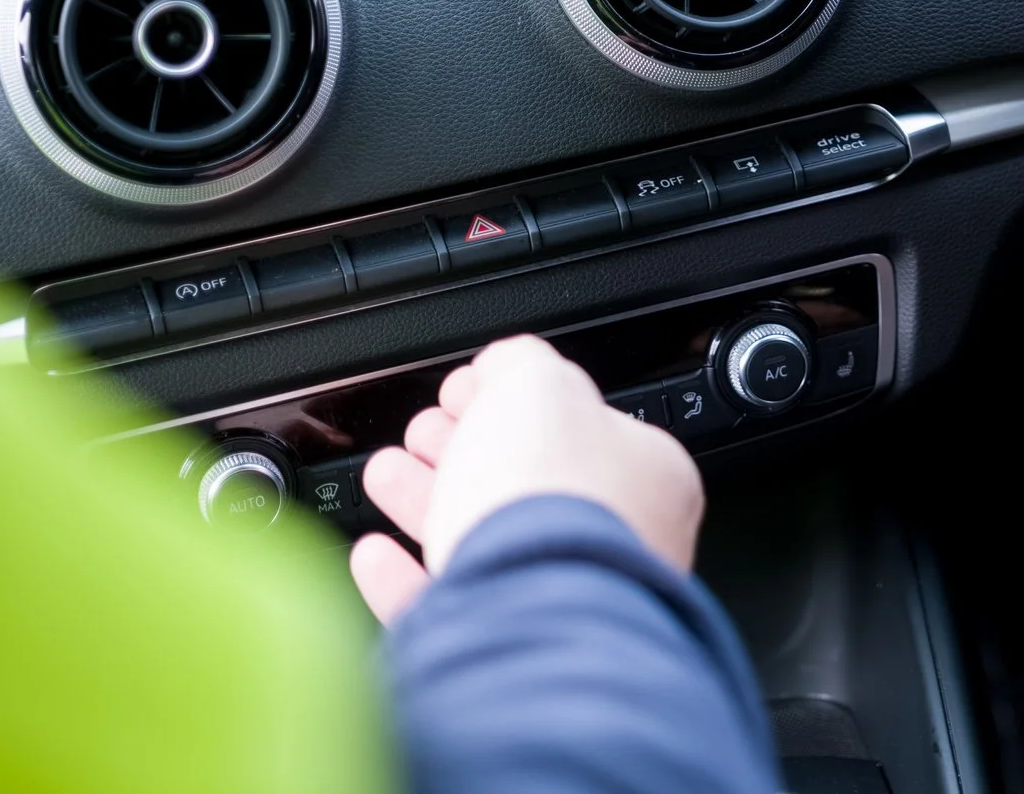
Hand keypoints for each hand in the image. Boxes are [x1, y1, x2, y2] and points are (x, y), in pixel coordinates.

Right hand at [347, 335, 706, 623]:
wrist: (527, 619)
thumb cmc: (550, 497)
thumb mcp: (536, 386)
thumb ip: (520, 366)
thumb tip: (506, 365)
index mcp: (647, 479)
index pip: (581, 428)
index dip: (516, 402)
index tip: (464, 392)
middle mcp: (617, 548)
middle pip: (528, 487)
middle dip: (465, 451)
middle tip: (424, 431)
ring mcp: (562, 607)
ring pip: (486, 547)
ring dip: (429, 505)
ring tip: (388, 474)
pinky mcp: (504, 658)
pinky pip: (450, 613)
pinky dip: (406, 582)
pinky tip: (377, 556)